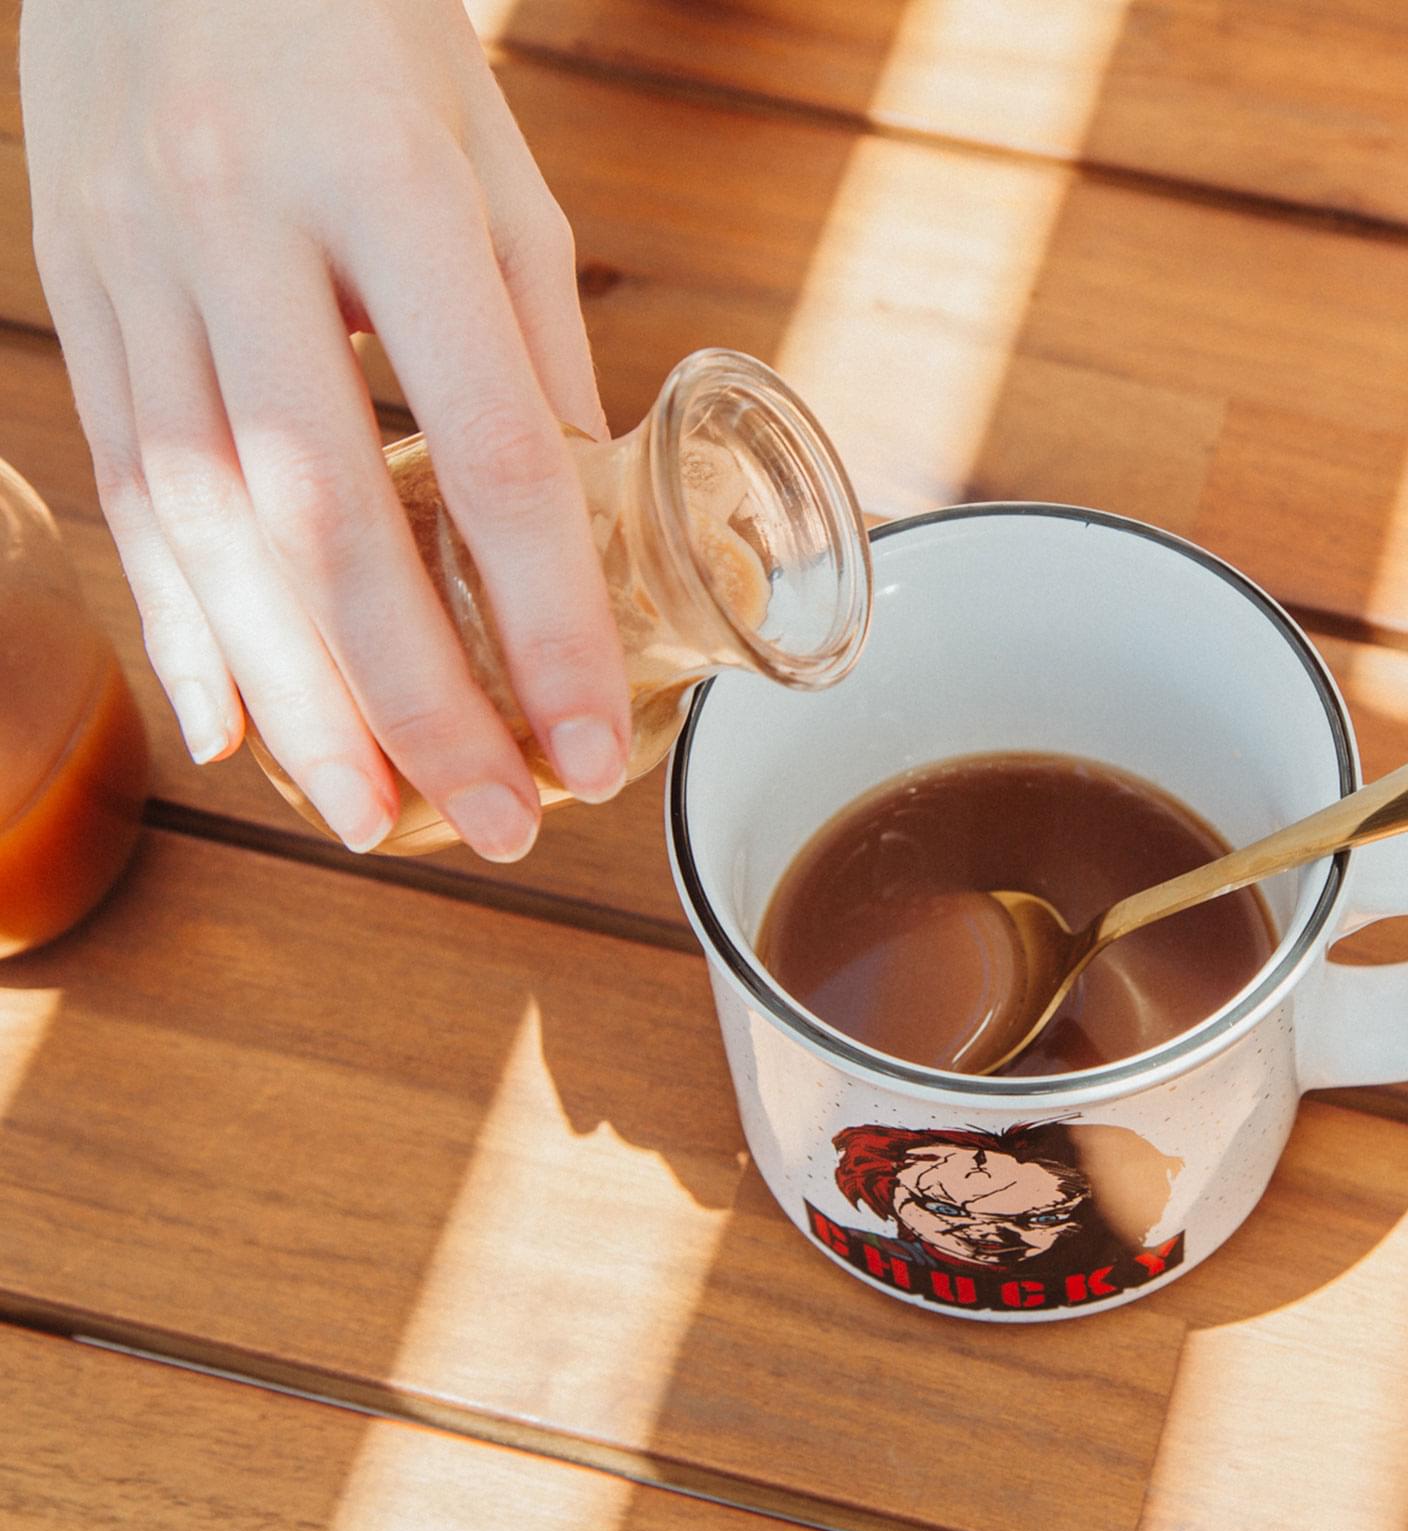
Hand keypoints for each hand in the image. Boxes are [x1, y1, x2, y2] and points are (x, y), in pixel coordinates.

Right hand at [21, 0, 629, 858]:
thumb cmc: (370, 34)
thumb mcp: (494, 166)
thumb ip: (537, 346)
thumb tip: (581, 521)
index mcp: (390, 187)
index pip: (485, 450)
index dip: (545, 621)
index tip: (588, 748)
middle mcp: (241, 231)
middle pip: (326, 523)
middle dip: (415, 703)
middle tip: (490, 826)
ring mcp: (133, 263)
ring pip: (208, 530)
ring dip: (296, 699)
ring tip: (372, 817)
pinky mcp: (71, 291)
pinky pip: (125, 490)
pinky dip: (183, 625)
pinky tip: (235, 731)